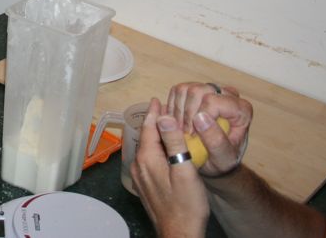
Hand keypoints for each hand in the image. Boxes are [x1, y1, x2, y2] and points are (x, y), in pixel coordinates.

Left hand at [131, 98, 209, 237]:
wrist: (179, 233)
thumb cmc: (186, 205)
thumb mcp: (184, 170)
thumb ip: (174, 143)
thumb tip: (164, 118)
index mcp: (147, 159)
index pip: (148, 128)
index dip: (154, 113)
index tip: (157, 100)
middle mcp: (139, 166)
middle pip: (146, 138)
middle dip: (155, 123)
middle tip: (164, 110)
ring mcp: (140, 177)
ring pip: (147, 149)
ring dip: (155, 137)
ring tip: (166, 127)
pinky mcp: (145, 186)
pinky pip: (148, 160)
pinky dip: (155, 150)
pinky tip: (165, 151)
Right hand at [166, 82, 252, 175]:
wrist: (215, 159)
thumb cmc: (222, 160)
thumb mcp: (222, 158)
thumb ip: (216, 141)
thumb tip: (200, 118)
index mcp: (241, 109)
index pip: (213, 101)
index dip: (198, 117)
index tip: (194, 135)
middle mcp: (228, 95)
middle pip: (197, 90)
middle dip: (186, 114)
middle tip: (186, 134)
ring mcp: (211, 89)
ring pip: (184, 89)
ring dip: (178, 112)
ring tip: (182, 130)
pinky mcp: (195, 89)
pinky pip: (176, 91)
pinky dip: (172, 108)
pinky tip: (178, 124)